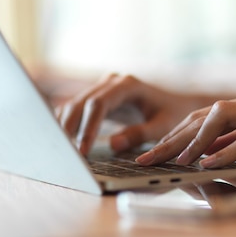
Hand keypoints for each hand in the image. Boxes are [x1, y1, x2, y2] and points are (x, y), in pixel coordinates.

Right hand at [57, 73, 220, 154]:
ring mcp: (102, 87)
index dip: (87, 127)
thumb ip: (140, 134)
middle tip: (64, 155)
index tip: (82, 150)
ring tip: (59, 151)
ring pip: (74, 104)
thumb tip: (112, 144)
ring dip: (64, 127)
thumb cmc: (172, 114)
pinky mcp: (97, 97)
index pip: (98, 104)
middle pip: (81, 102)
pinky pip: (76, 109)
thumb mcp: (163, 127)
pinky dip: (67, 124)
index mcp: (128, 85)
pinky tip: (61, 142)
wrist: (176, 104)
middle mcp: (112, 81)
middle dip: (69, 128)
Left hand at [136, 91, 235, 167]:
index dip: (176, 133)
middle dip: (171, 137)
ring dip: (192, 140)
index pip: (205, 115)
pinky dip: (227, 150)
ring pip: (220, 118)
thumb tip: (212, 153)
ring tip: (173, 161)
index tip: (154, 151)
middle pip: (203, 114)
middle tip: (146, 158)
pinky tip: (209, 163)